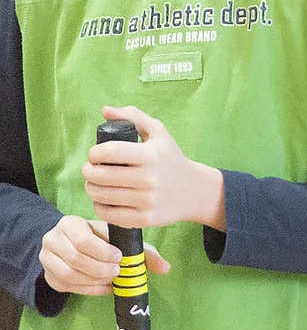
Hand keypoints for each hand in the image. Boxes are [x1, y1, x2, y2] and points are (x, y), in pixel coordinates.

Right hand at [39, 214, 167, 296]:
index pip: (83, 239)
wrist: (73, 242)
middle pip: (75, 259)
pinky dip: (87, 289)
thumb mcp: (120, 238)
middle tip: (116, 271)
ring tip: (111, 279)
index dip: (102, 252)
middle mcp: (53, 238)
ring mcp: (46, 257)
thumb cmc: (102, 238)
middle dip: (100, 268)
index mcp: (70, 223)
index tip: (119, 257)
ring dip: (93, 280)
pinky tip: (104, 287)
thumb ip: (143, 251)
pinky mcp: (47, 274)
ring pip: (68, 274)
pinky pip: (65, 286)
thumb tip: (166, 268)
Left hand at [85, 106, 224, 228]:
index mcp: (151, 155)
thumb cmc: (172, 159)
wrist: (195, 191)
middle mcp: (149, 178)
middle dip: (88, 171)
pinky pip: (109, 214)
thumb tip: (105, 110)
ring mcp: (147, 200)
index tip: (95, 155)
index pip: (107, 152)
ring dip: (91, 188)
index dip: (93, 153)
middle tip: (91, 170)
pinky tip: (104, 200)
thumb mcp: (159, 133)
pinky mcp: (145, 219)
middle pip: (99, 175)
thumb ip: (133, 117)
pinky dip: (99, 206)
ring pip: (100, 196)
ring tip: (95, 184)